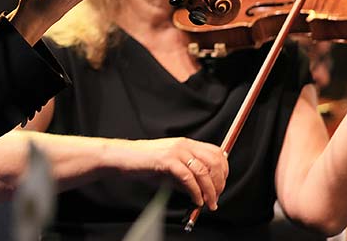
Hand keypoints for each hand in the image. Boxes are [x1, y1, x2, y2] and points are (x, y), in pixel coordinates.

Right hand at [110, 137, 228, 209]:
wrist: (123, 157)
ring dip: (210, 190)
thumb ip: (186, 176)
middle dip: (219, 182)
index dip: (224, 170)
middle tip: (216, 197)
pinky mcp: (166, 160)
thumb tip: (201, 190)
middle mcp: (183, 145)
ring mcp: (175, 151)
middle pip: (214, 161)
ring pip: (203, 171)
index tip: (221, 185)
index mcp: (185, 144)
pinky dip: (195, 192)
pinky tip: (195, 199)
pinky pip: (188, 177)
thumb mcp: (169, 168)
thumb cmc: (143, 162)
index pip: (215, 152)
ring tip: (208, 203)